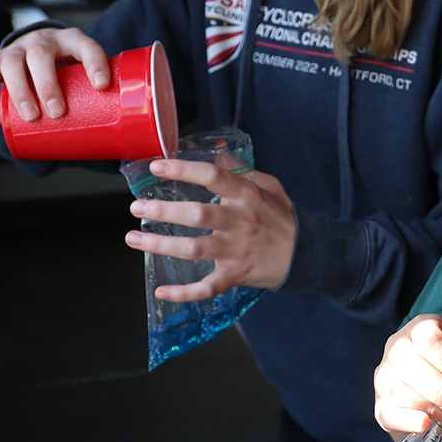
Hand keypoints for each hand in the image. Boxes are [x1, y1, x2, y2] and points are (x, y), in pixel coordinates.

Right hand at [0, 28, 109, 124]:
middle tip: (56, 111)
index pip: (86, 46)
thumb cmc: (67, 72)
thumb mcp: (84, 75)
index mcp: (71, 41)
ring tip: (31, 117)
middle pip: (40, 55)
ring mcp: (15, 50)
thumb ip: (101, 97)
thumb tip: (124, 139)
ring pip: (11, 64)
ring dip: (20, 91)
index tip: (102, 86)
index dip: (95, 63)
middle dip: (47, 84)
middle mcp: (42, 41)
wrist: (36, 55)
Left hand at [125, 159, 295, 297]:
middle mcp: (241, 222)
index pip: (213, 177)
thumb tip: (216, 148)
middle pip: (198, 215)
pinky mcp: (236, 274)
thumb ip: (240, 169)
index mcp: (248, 196)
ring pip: (195, 249)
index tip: (156, 167)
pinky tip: (162, 291)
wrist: (308, 254)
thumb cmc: (283, 218)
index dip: (183, 170)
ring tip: (133, 239)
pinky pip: (208, 287)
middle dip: (164, 211)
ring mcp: (237, 251)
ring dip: (161, 246)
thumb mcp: (268, 186)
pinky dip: (185, 294)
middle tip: (137, 207)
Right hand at [373, 315, 441, 440]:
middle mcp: (398, 346)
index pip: (431, 343)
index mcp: (425, 328)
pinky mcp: (380, 404)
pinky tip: (425, 425)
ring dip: (432, 409)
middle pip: (411, 366)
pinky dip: (406, 421)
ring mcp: (385, 375)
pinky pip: (387, 412)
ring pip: (398, 390)